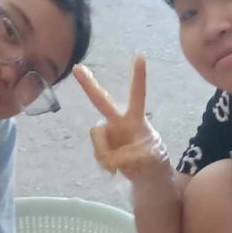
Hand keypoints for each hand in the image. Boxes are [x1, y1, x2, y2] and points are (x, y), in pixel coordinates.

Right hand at [73, 55, 169, 179]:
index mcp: (136, 118)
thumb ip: (134, 155)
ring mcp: (108, 133)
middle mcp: (118, 121)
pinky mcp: (102, 147)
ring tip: (120, 166)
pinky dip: (106, 164)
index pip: (137, 94)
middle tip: (78, 68)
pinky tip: (114, 170)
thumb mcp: (152, 158)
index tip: (140, 55)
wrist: (147, 177)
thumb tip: (113, 160)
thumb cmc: (153, 160)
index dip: (138, 76)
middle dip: (89, 85)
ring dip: (107, 154)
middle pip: (101, 101)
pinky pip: (98, 155)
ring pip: (97, 137)